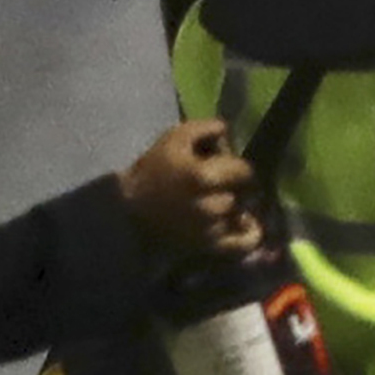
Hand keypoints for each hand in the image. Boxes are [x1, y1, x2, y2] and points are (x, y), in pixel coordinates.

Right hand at [117, 121, 258, 261]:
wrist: (125, 210)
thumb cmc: (151, 170)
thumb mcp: (175, 137)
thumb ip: (207, 128)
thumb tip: (228, 131)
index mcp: (205, 177)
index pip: (244, 170)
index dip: (235, 166)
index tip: (223, 167)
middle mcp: (212, 205)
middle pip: (244, 193)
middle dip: (236, 187)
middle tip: (223, 185)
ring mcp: (211, 229)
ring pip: (241, 215)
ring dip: (237, 208)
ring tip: (224, 203)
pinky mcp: (206, 246)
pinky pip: (240, 245)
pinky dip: (249, 236)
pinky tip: (248, 226)